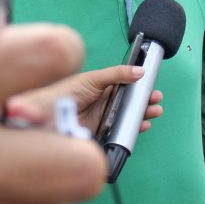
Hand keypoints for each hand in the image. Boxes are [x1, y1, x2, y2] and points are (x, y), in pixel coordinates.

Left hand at [5, 65, 164, 133]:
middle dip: (145, 100)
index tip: (152, 84)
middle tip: (156, 99)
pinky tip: (141, 125)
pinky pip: (122, 131)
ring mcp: (105, 117)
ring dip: (143, 114)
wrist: (48, 115)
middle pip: (131, 101)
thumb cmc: (66, 92)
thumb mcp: (94, 79)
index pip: (127, 84)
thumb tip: (139, 71)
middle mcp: (106, 101)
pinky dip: (133, 129)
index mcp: (104, 85)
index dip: (140, 85)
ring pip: (129, 116)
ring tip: (154, 111)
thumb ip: (117, 74)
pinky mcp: (102, 132)